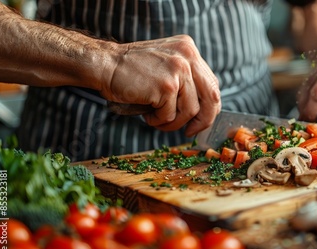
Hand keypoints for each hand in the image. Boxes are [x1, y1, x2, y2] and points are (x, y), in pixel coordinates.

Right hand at [100, 35, 220, 136]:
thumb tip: (204, 110)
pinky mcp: (167, 85)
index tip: (200, 121)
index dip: (209, 108)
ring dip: (173, 122)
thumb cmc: (131, 70)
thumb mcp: (166, 64)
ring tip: (156, 120)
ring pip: (190, 111)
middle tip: (190, 132)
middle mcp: (188, 57)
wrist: (104, 64)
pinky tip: (146, 113)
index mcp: (189, 50)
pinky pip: (170, 115)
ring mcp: (178, 70)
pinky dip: (157, 121)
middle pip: (211, 98)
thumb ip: (186, 79)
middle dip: (203, 121)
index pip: (212, 84)